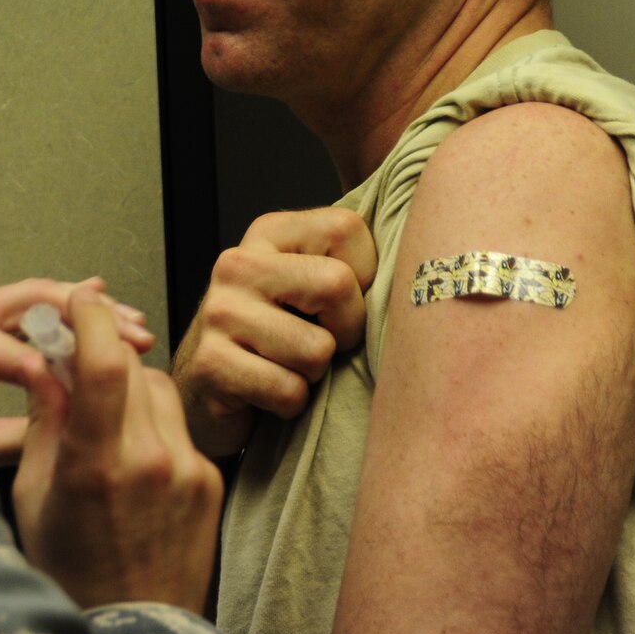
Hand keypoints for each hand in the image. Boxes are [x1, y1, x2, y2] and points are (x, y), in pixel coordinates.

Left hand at [0, 277, 152, 469]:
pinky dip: (68, 326)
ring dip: (85, 315)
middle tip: (134, 332)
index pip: (13, 338)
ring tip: (133, 328)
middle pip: (33, 299)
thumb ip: (15, 434)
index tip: (95, 382)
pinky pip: (32, 323)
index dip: (58, 358)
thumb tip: (71, 423)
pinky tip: (106, 327)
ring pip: (38, 304)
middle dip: (86, 314)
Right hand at [13, 289, 222, 612]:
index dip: (90, 318)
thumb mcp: (33, 496)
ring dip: (130, 389)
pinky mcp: (211, 481)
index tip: (76, 302)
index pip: (104, 362)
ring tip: (104, 426)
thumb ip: (44, 422)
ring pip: (159, 389)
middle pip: (131, 367)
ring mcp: (189, 471)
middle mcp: (152, 461)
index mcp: (98, 465)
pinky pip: (180, 425)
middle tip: (75, 367)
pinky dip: (153, 424)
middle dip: (100, 357)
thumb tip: (47, 364)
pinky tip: (132, 460)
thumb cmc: (73, 574)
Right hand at [173, 208, 376, 456]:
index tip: (336, 304)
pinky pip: (288, 391)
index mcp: (269, 233)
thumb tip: (426, 263)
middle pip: (335, 285)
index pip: (348, 229)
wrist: (208, 394)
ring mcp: (219, 312)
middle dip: (343, 331)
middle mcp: (237, 263)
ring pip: (316, 350)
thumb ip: (354, 265)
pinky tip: (267, 392)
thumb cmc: (279, 341)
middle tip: (319, 343)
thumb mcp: (311, 286)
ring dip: (313, 375)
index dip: (362, 279)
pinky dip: (289, 404)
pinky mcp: (210, 363)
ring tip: (287, 367)